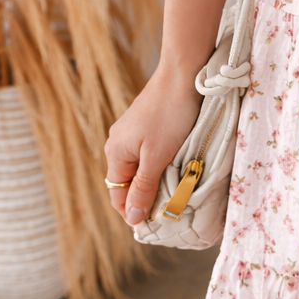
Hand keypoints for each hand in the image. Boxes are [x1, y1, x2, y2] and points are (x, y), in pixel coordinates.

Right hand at [104, 66, 202, 226]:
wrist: (183, 74)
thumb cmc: (170, 115)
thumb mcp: (157, 157)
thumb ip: (143, 188)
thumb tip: (133, 218)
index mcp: (115, 153)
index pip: (118, 195)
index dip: (134, 212)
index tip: (157, 224)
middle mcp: (118, 142)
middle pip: (128, 182)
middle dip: (146, 197)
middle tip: (171, 207)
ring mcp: (132, 132)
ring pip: (140, 168)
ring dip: (156, 180)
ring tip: (177, 188)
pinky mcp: (147, 124)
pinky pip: (148, 153)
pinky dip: (160, 163)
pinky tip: (177, 165)